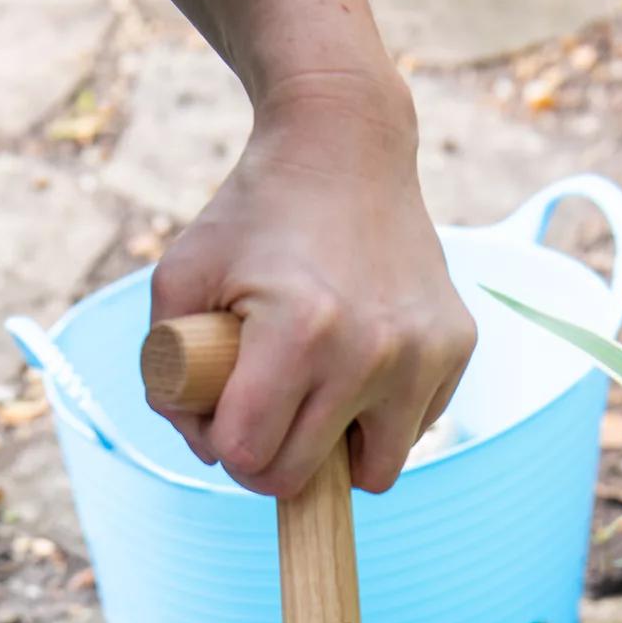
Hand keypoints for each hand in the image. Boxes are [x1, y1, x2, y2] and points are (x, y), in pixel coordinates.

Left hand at [149, 72, 475, 500]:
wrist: (346, 146)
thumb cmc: (252, 216)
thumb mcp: (180, 276)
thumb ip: (164, 373)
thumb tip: (207, 453)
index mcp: (299, 333)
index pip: (250, 456)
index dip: (224, 446)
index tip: (224, 414)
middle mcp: (372, 350)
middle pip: (304, 477)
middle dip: (271, 458)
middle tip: (264, 410)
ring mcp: (423, 352)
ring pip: (374, 474)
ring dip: (338, 453)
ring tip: (319, 395)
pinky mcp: (457, 346)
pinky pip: (412, 430)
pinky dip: (382, 417)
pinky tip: (362, 362)